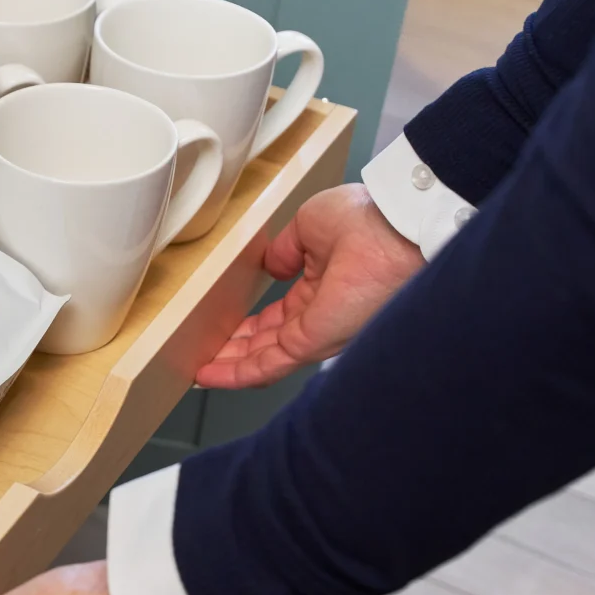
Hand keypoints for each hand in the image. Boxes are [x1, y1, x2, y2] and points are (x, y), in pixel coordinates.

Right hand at [196, 183, 424, 389]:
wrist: (398, 229)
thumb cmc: (367, 219)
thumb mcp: (312, 224)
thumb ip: (286, 249)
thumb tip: (270, 265)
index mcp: (323, 286)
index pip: (278, 316)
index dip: (247, 324)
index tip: (220, 327)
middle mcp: (320, 316)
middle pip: (267, 343)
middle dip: (233, 351)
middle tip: (201, 354)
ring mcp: (316, 333)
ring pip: (263, 359)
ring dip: (228, 367)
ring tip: (196, 371)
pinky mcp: (312, 343)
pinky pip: (267, 365)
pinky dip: (235, 373)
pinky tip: (208, 374)